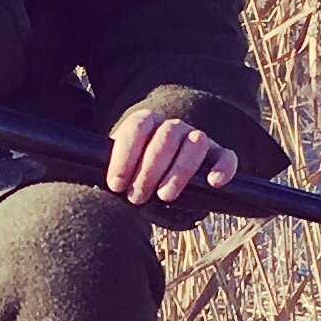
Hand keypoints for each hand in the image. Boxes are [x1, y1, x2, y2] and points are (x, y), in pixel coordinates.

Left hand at [106, 106, 238, 205]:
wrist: (161, 185)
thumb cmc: (136, 180)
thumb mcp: (121, 173)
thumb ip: (112, 174)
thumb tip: (94, 183)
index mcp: (147, 124)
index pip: (137, 127)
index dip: (125, 155)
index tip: (116, 184)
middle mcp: (173, 127)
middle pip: (165, 137)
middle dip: (149, 169)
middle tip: (137, 197)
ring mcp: (198, 140)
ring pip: (195, 143)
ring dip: (179, 170)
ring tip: (165, 195)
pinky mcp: (219, 157)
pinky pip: (227, 157)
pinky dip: (223, 167)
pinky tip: (214, 182)